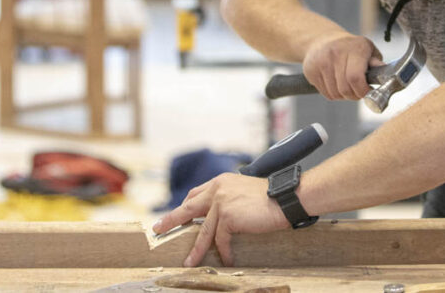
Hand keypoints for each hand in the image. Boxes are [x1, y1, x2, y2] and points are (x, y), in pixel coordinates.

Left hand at [152, 173, 287, 266]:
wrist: (286, 197)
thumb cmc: (271, 197)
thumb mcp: (244, 191)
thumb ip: (230, 198)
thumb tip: (222, 215)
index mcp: (221, 182)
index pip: (196, 193)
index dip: (185, 205)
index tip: (177, 214)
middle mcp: (218, 189)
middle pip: (188, 207)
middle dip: (171, 219)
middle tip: (158, 228)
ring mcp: (221, 202)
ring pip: (202, 230)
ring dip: (195, 248)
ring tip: (188, 262)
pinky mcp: (227, 216)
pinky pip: (220, 239)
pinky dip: (224, 252)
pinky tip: (228, 260)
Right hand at [302, 32, 382, 99]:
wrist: (323, 39)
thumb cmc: (351, 48)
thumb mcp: (368, 50)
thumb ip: (377, 64)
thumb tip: (386, 75)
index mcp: (355, 48)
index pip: (355, 78)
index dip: (362, 90)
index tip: (366, 91)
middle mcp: (336, 53)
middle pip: (345, 89)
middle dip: (354, 95)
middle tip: (358, 91)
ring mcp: (321, 61)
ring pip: (335, 94)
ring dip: (343, 96)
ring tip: (346, 85)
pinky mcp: (310, 70)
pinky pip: (325, 94)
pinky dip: (333, 94)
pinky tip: (335, 83)